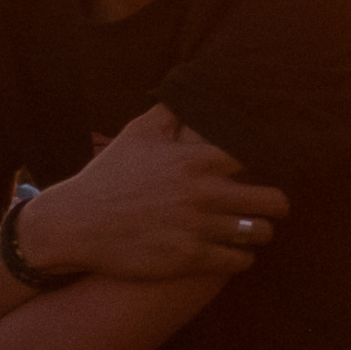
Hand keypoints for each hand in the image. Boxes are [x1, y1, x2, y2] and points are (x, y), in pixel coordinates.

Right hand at [23, 105, 291, 282]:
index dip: (269, 165)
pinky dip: (242, 257)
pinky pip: (238, 260)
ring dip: (260, 232)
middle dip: (276, 205)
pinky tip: (236, 253)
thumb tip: (188, 89)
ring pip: (258, 232)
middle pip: (272, 200)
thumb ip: (171, 112)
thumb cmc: (107, 177)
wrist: (74, 224)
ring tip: (254, 230)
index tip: (273, 169)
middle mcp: (205, 193)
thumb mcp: (136, 134)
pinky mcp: (189, 259)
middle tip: (272, 206)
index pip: (259, 158)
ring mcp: (199, 228)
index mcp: (198, 160)